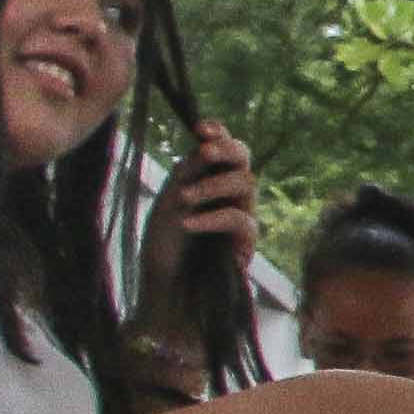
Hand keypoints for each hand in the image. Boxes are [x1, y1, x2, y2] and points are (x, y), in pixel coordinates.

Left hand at [165, 123, 258, 264]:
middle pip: (243, 159)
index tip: (200, 128)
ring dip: (212, 186)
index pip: (223, 148)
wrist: (167, 286)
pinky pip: (240, 219)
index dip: (218, 133)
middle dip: (225, 150)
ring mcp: (241, 214)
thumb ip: (188, 174)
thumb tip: (206, 147)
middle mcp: (230, 193)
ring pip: (245, 184)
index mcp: (209, 178)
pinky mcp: (247, 241)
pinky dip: (212, 218)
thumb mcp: (170, 201)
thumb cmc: (165, 243)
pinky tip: (188, 224)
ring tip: (183, 198)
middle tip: (204, 153)